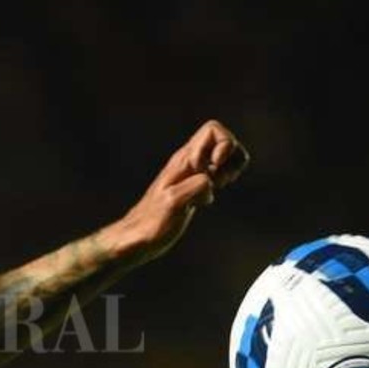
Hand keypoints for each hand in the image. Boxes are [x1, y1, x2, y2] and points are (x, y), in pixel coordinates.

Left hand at [108, 120, 249, 261]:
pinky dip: (222, 182)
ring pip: (224, 155)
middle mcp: (188, 161)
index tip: (212, 169)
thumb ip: (195, 187)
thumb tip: (210, 182)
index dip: (223, 146)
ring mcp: (191, 173)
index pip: (212, 130)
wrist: (137, 238)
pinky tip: (208, 198)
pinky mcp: (193, 186)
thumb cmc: (152, 223)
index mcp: (183, 160)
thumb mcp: (174, 203)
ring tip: (217, 186)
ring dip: (230, 169)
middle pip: (223, 138)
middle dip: (231, 158)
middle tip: (218, 180)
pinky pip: (217, 172)